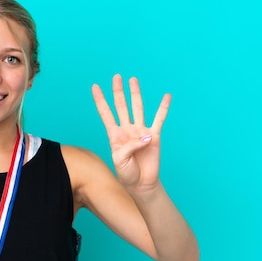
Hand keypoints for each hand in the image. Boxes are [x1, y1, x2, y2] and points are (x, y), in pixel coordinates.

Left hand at [91, 74, 169, 192]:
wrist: (140, 183)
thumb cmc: (126, 173)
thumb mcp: (120, 160)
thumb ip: (129, 146)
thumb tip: (145, 135)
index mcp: (114, 134)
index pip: (106, 113)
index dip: (100, 100)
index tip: (95, 86)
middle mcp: (126, 129)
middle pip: (121, 106)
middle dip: (118, 91)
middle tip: (116, 76)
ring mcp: (140, 131)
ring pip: (138, 108)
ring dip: (135, 94)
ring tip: (133, 80)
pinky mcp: (154, 136)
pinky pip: (160, 119)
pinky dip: (163, 107)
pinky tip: (166, 96)